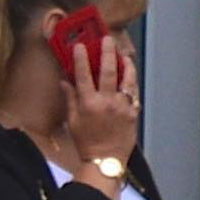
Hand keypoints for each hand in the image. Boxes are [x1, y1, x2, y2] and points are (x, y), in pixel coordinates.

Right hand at [53, 24, 144, 178]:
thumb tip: (65, 81)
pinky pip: (134, 93)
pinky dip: (132, 83)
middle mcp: (106, 102)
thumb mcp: (72, 120)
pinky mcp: (133, 113)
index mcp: (88, 103)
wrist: (106, 159)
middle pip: (108, 72)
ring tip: (124, 55)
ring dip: (125, 65)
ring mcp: (122, 106)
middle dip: (107, 53)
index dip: (81, 58)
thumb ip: (70, 98)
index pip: (83, 75)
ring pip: (126, 80)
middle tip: (107, 40)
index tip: (80, 45)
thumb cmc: (86, 141)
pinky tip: (130, 75)